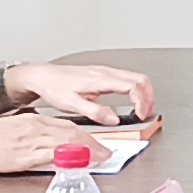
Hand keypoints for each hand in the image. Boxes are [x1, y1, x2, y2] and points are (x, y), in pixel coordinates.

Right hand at [0, 109, 100, 173]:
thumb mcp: (16, 131)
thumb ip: (34, 137)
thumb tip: (49, 147)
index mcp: (34, 121)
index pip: (67, 127)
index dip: (86, 136)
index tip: (98, 144)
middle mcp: (36, 128)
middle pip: (71, 133)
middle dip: (92, 143)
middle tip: (106, 152)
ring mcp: (31, 141)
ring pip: (65, 142)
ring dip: (86, 150)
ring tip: (100, 157)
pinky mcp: (24, 155)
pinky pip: (50, 155)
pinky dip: (67, 158)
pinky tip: (77, 162)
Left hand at [11, 59, 156, 128]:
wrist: (44, 77)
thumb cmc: (55, 87)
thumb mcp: (72, 104)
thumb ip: (95, 112)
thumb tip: (114, 119)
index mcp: (101, 79)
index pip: (132, 86)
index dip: (142, 102)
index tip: (141, 115)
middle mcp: (106, 73)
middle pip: (140, 79)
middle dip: (149, 97)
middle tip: (146, 114)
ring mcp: (106, 72)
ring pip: (136, 77)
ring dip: (144, 94)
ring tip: (142, 110)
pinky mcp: (104, 75)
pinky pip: (128, 79)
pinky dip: (136, 90)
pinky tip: (132, 101)